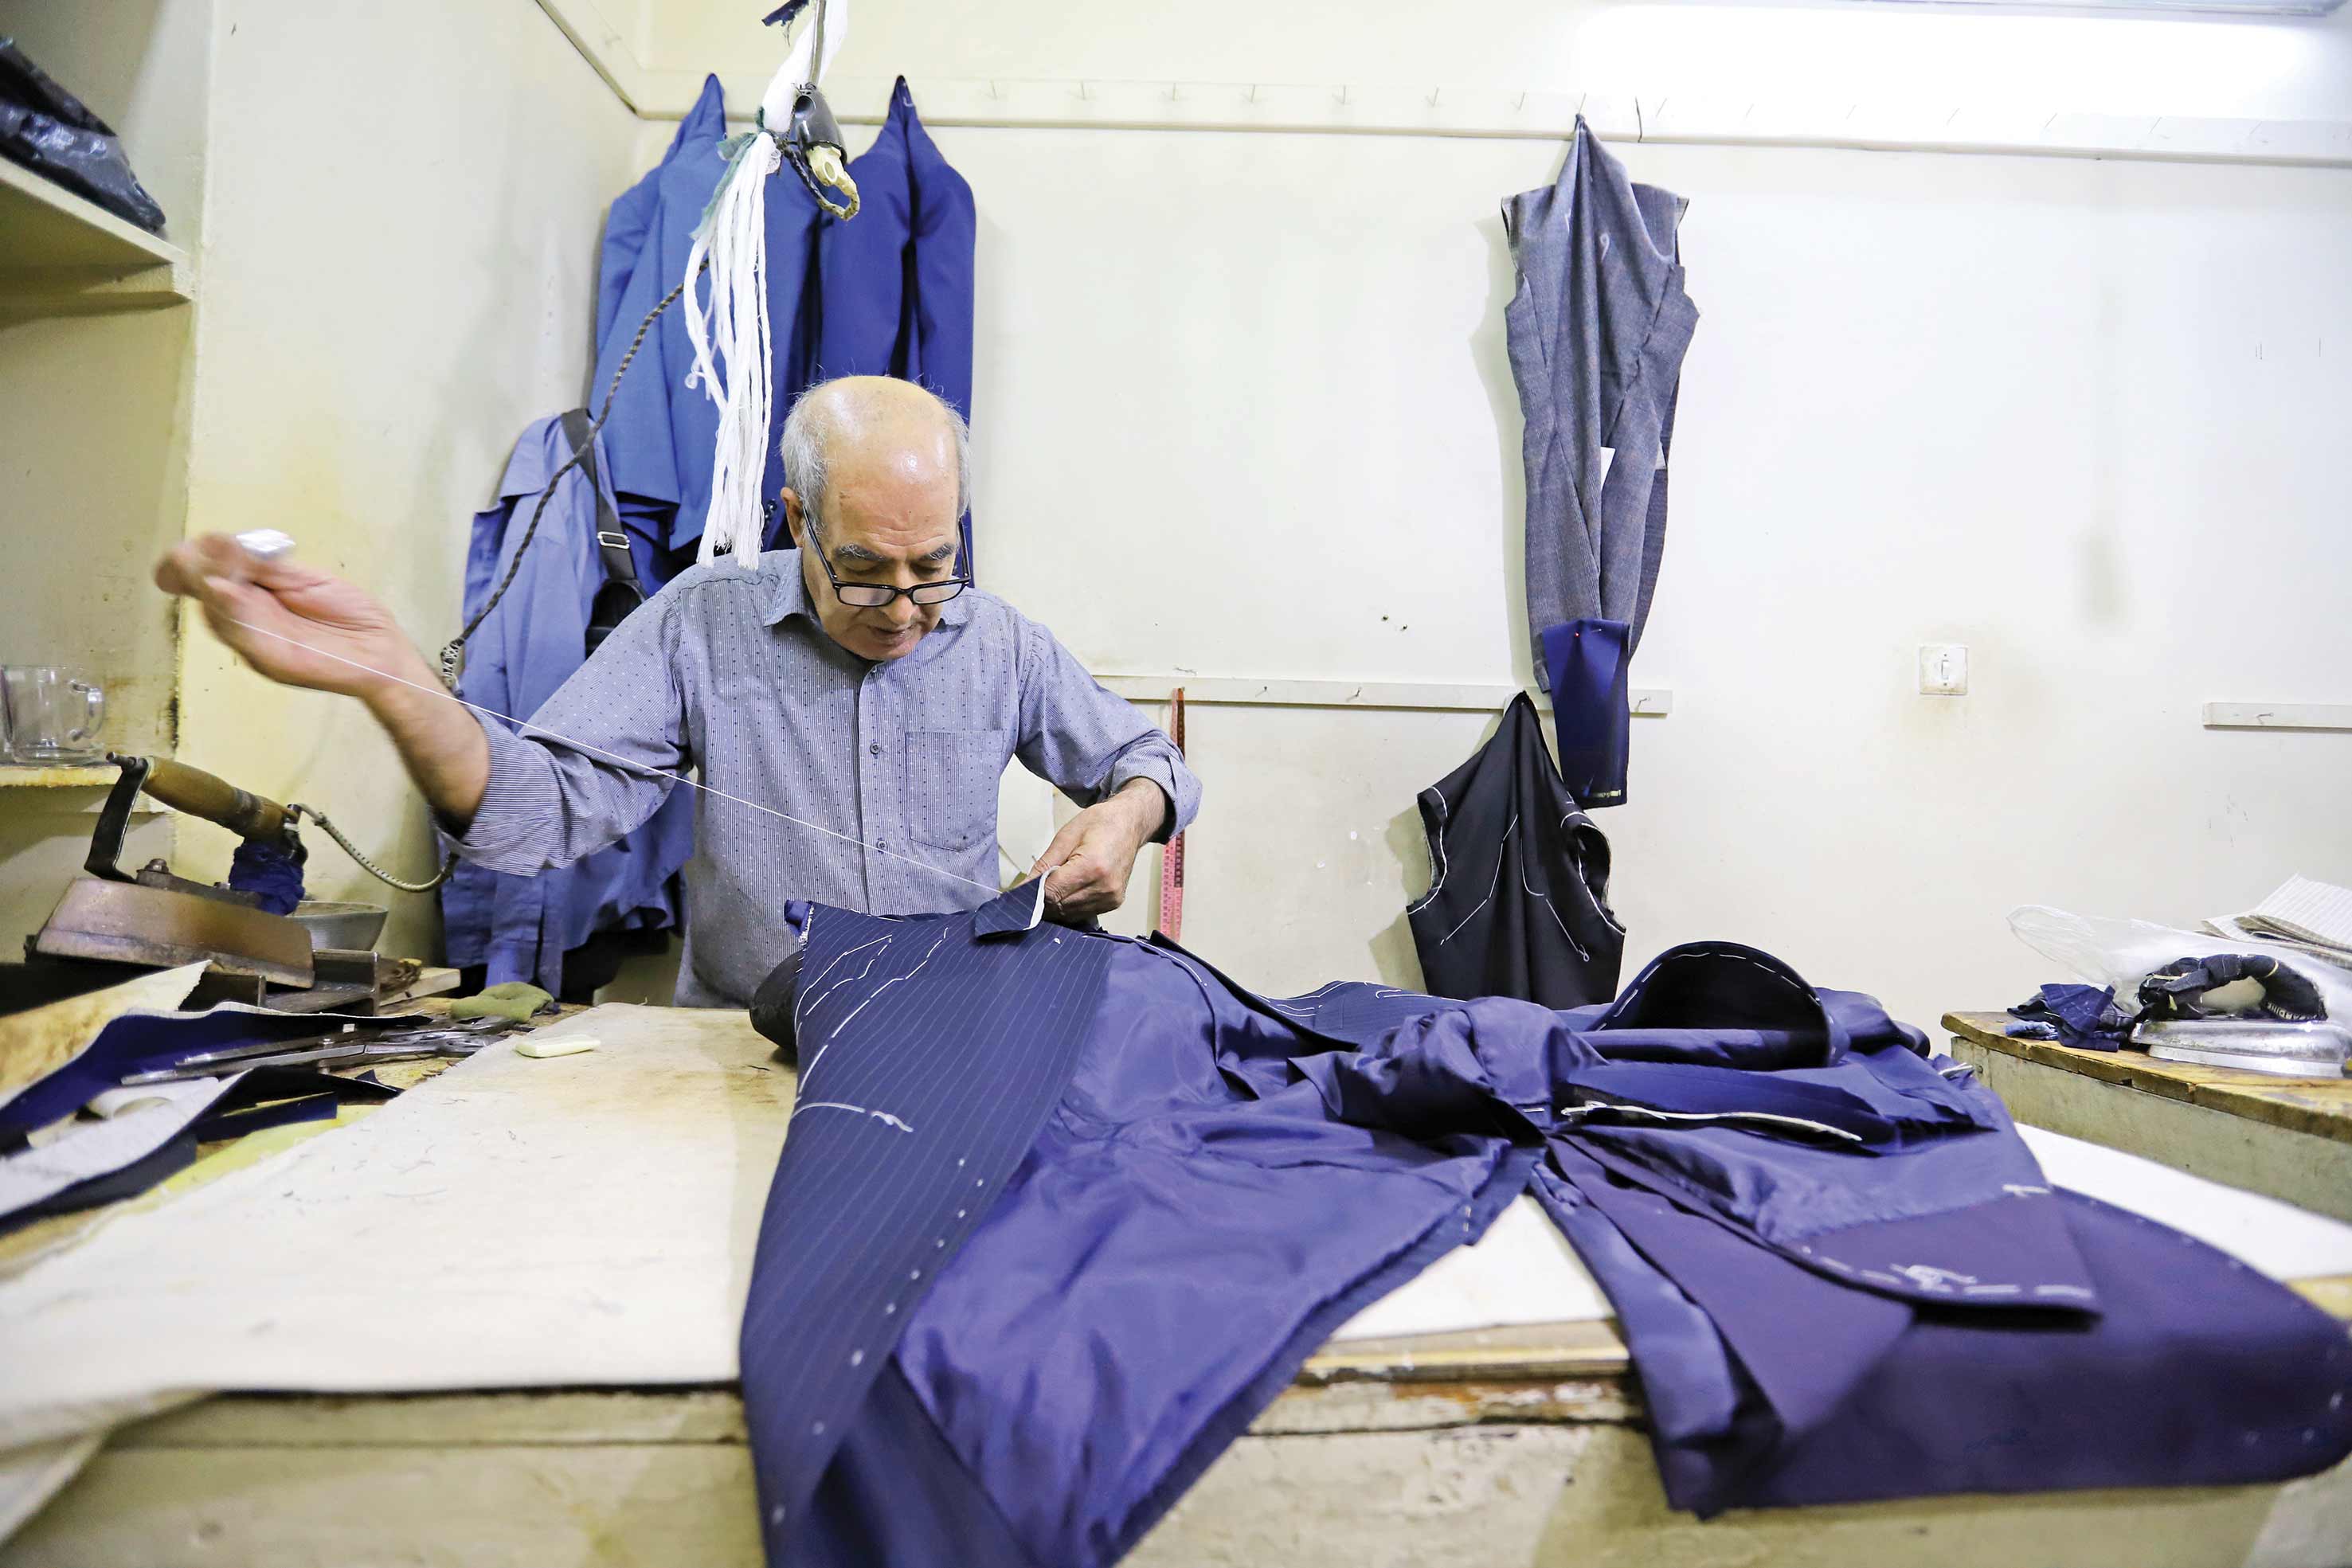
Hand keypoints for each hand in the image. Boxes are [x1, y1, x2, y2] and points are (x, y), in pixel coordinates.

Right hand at [156, 533, 429, 703]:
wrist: (383, 652)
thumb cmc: (348, 615)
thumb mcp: (306, 580)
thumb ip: (266, 565)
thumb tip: (221, 542)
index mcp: (251, 598)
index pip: (204, 576)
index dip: (190, 559)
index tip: (193, 544)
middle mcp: (245, 622)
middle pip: (203, 594)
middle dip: (193, 569)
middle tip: (195, 551)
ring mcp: (256, 643)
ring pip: (218, 615)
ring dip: (208, 587)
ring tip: (210, 565)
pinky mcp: (274, 660)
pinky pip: (245, 637)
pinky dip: (231, 613)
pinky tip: (223, 590)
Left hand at [1028, 780, 1168, 923]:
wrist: (1130, 824)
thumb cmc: (1100, 823)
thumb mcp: (1065, 836)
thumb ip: (1044, 865)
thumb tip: (1023, 887)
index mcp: (1092, 867)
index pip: (1051, 893)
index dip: (1031, 895)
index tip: (1017, 893)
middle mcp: (1104, 887)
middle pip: (1059, 906)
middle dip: (1041, 900)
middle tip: (1030, 890)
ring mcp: (1111, 898)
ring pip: (1069, 914)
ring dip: (1054, 905)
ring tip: (1050, 887)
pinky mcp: (1113, 903)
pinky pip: (1082, 913)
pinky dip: (1068, 906)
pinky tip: (1066, 891)